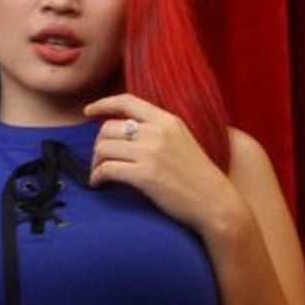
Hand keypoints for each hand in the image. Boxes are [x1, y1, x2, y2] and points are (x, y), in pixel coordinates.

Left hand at [83, 93, 242, 236]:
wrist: (216, 203)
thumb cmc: (198, 177)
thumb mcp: (182, 140)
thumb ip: (158, 130)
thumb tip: (125, 129)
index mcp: (167, 120)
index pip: (127, 101)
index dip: (103, 104)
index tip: (88, 111)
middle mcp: (158, 132)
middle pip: (108, 128)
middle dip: (98, 145)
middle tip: (100, 160)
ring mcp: (151, 153)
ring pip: (104, 148)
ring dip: (95, 163)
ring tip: (99, 174)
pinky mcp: (145, 176)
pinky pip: (107, 169)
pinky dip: (97, 177)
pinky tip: (100, 184)